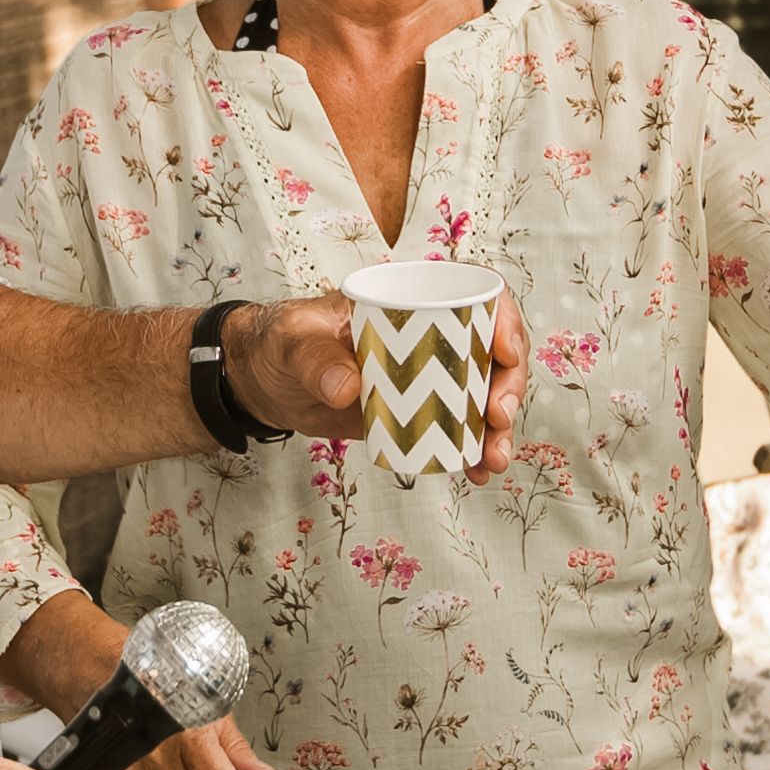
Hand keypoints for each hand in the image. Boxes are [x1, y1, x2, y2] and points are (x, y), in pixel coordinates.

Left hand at [227, 288, 530, 476]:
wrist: (262, 382)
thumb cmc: (279, 341)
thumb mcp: (293, 340)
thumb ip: (316, 359)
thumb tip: (347, 388)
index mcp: (408, 299)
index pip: (474, 295)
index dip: (504, 319)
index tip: (505, 351)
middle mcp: (430, 334)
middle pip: (493, 352)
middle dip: (508, 386)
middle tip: (497, 418)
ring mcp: (428, 376)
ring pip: (483, 396)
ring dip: (498, 429)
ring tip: (493, 460)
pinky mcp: (417, 415)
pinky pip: (457, 429)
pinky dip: (472, 451)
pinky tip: (477, 473)